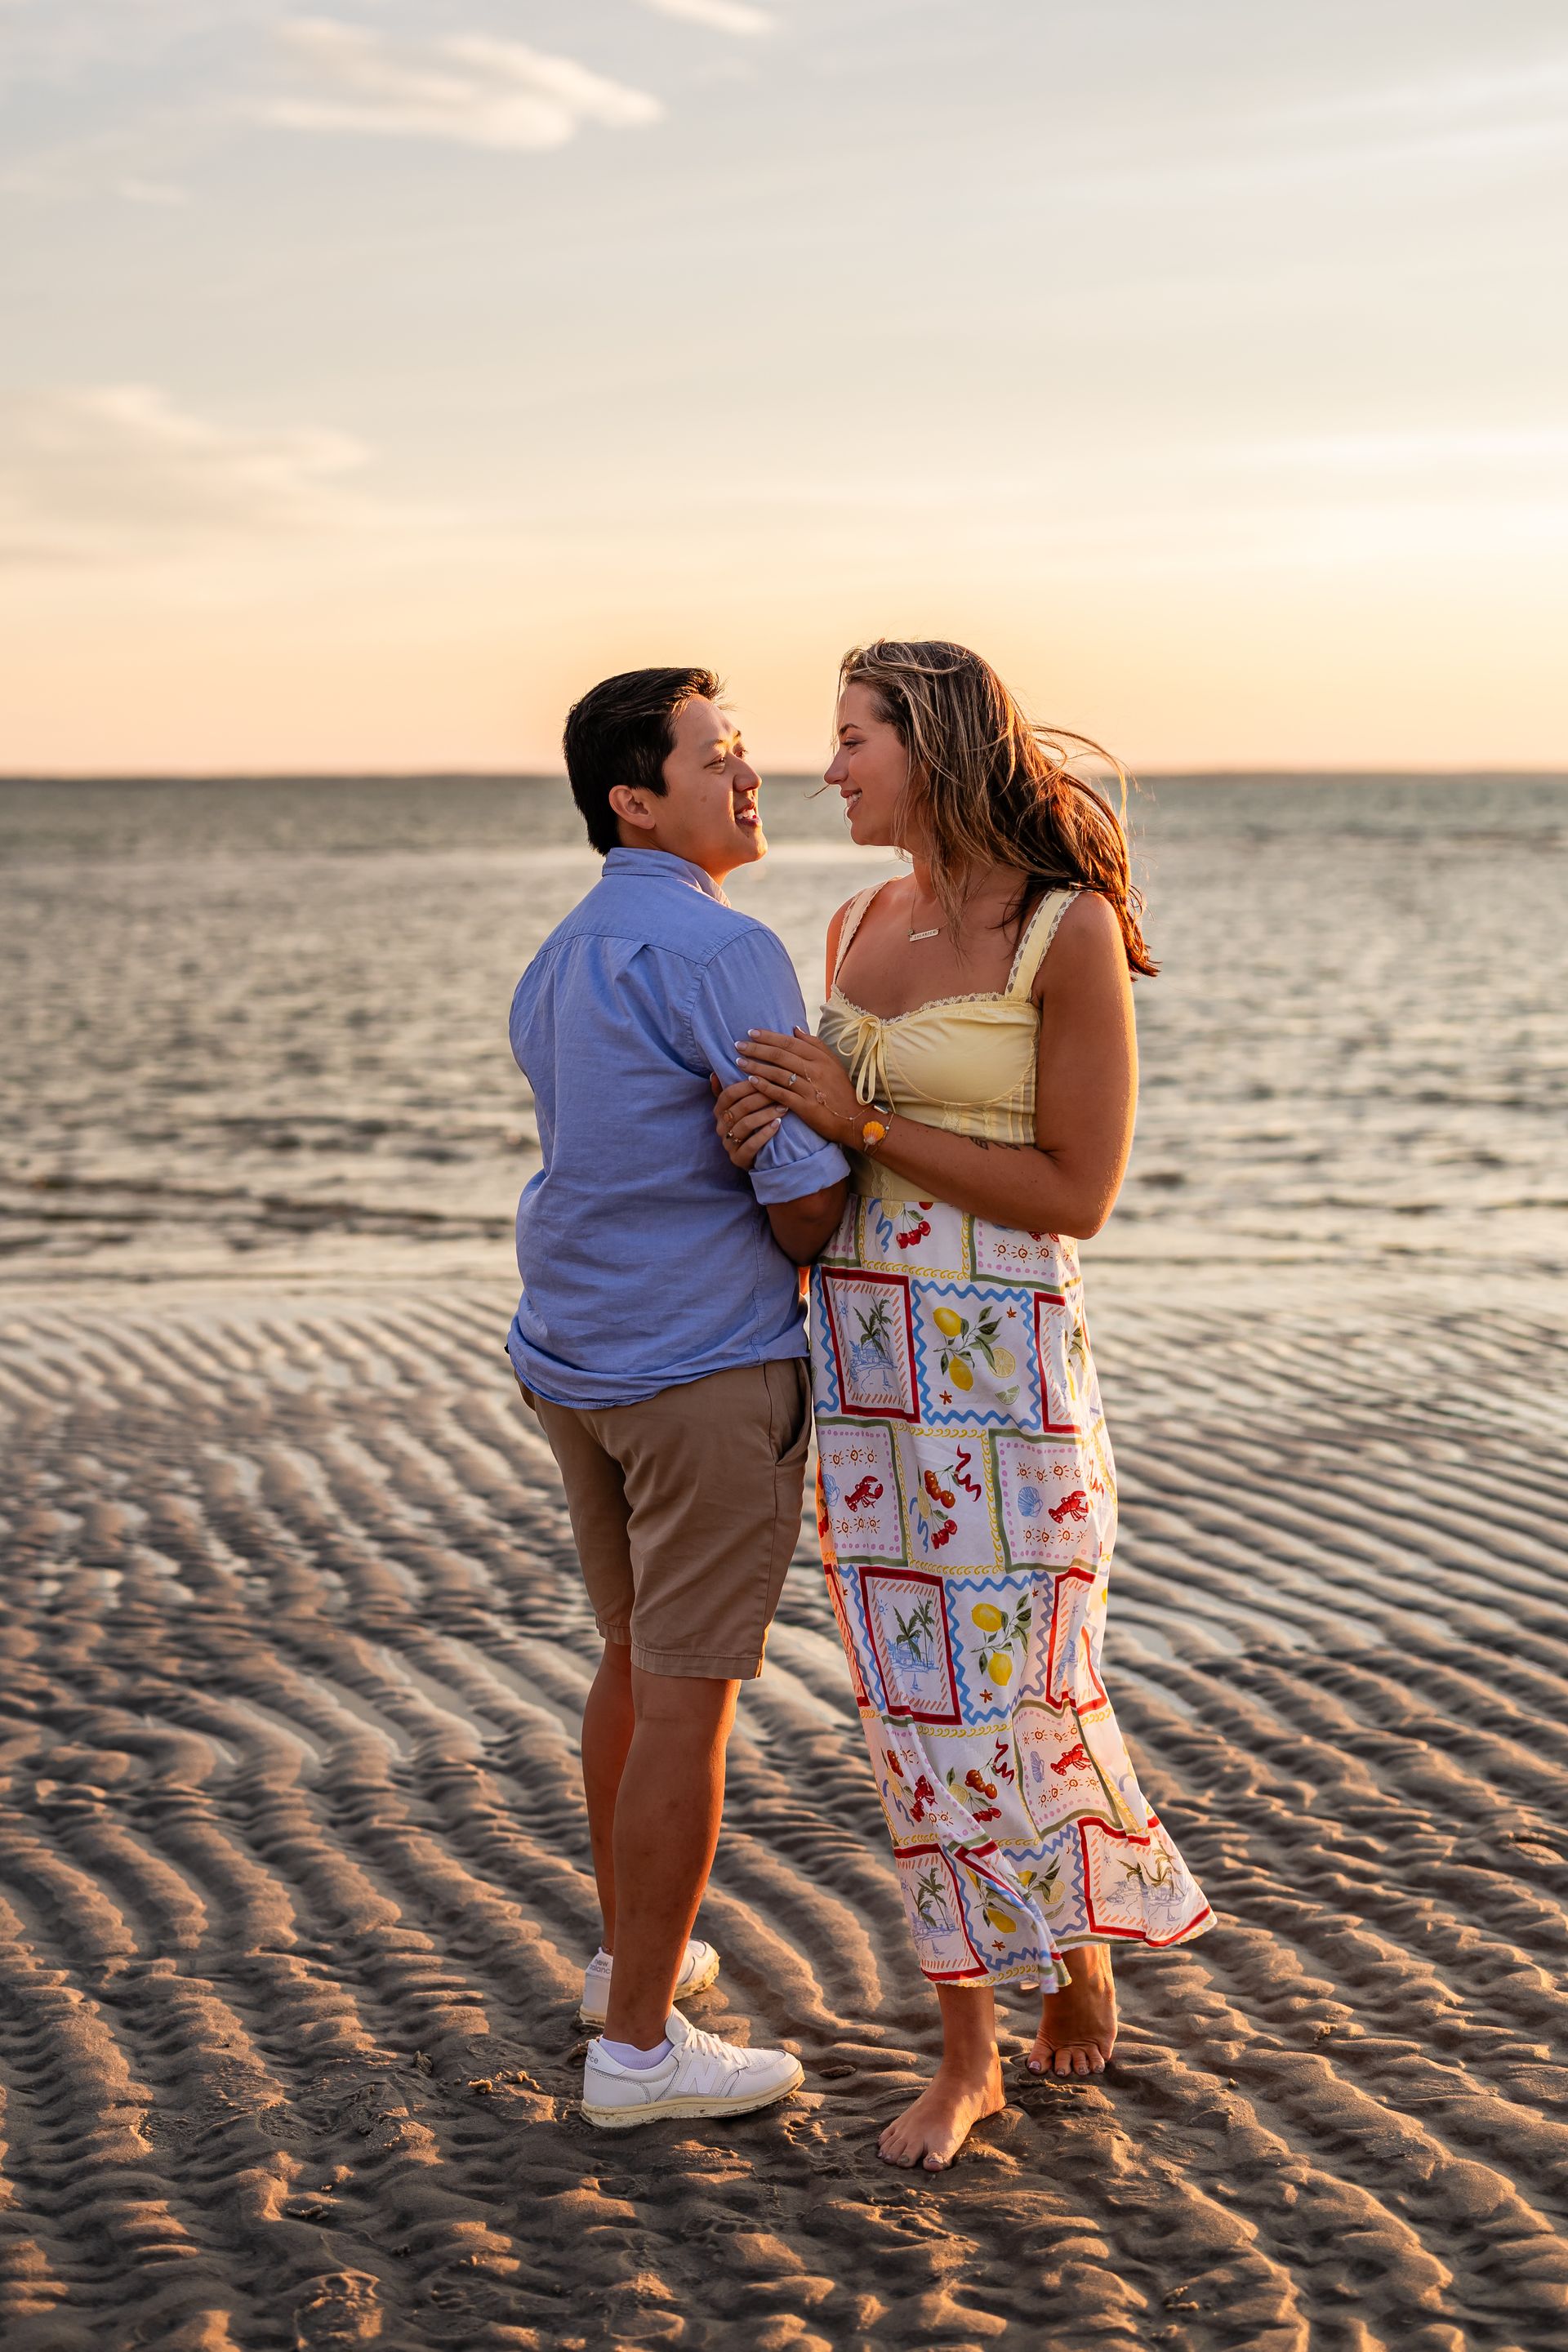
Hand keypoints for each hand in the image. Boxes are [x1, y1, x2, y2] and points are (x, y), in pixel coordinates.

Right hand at [710, 1073, 780, 1171]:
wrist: (756, 1157)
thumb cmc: (749, 1125)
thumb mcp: (737, 1108)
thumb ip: (728, 1091)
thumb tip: (713, 1074)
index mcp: (719, 1111)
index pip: (729, 1094)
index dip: (747, 1085)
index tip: (766, 1078)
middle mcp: (721, 1127)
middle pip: (740, 1107)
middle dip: (762, 1098)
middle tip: (781, 1092)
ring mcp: (728, 1144)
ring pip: (746, 1124)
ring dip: (766, 1114)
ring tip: (784, 1108)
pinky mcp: (739, 1158)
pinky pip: (751, 1145)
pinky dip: (765, 1133)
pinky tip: (778, 1125)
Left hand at [735, 1028, 862, 1148]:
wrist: (856, 1119)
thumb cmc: (841, 1090)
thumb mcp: (832, 1063)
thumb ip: (814, 1045)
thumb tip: (794, 1029)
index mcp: (821, 1058)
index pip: (790, 1042)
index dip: (769, 1036)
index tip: (751, 1032)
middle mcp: (816, 1071)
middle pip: (781, 1055)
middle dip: (757, 1049)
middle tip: (738, 1045)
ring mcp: (811, 1089)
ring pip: (779, 1073)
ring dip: (757, 1066)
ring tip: (739, 1062)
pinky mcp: (807, 1107)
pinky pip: (782, 1094)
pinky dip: (765, 1087)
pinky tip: (751, 1081)